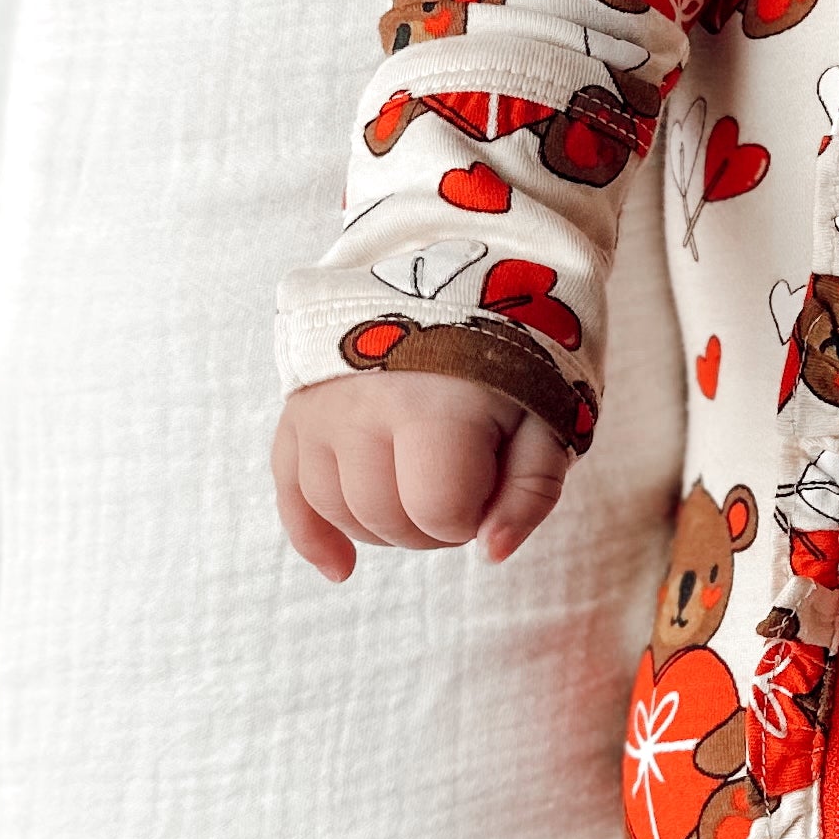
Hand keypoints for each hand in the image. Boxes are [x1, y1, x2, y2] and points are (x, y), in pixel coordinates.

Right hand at [271, 368, 575, 580]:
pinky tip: (340, 566)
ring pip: (336, 508)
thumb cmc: (516, 352)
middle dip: (429, 526)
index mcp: (435, 403)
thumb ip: (531, 490)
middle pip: (383, 518)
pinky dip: (312, 534)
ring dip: (383, 524)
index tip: (490, 484)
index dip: (471, 517)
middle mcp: (366, 403)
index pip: (438, 512)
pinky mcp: (300, 407)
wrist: (460, 272)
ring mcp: (324, 405)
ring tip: (421, 490)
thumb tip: (491, 552)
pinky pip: (290, 490)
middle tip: (460, 488)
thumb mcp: (549, 413)